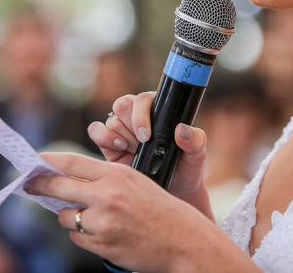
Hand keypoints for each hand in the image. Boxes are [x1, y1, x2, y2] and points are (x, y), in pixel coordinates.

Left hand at [25, 152, 207, 272]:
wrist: (183, 240)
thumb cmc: (160, 209)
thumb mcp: (136, 182)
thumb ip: (104, 178)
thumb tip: (66, 179)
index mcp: (117, 174)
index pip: (71, 162)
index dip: (47, 161)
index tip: (33, 161)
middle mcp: (107, 195)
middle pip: (57, 186)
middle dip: (38, 185)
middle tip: (28, 184)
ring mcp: (102, 222)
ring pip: (65, 216)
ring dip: (70, 216)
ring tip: (92, 218)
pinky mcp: (101, 245)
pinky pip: (77, 237)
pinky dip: (83, 235)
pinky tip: (102, 233)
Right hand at [88, 92, 209, 205]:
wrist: (172, 192)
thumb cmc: (185, 169)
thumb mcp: (196, 154)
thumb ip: (195, 140)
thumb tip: (182, 129)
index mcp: (159, 111)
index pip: (143, 99)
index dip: (141, 114)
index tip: (147, 135)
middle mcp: (138, 117)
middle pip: (123, 104)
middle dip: (130, 125)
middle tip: (141, 143)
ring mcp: (122, 130)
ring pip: (111, 120)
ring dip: (122, 137)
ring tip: (135, 151)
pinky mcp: (108, 144)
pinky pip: (96, 130)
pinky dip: (103, 137)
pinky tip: (119, 148)